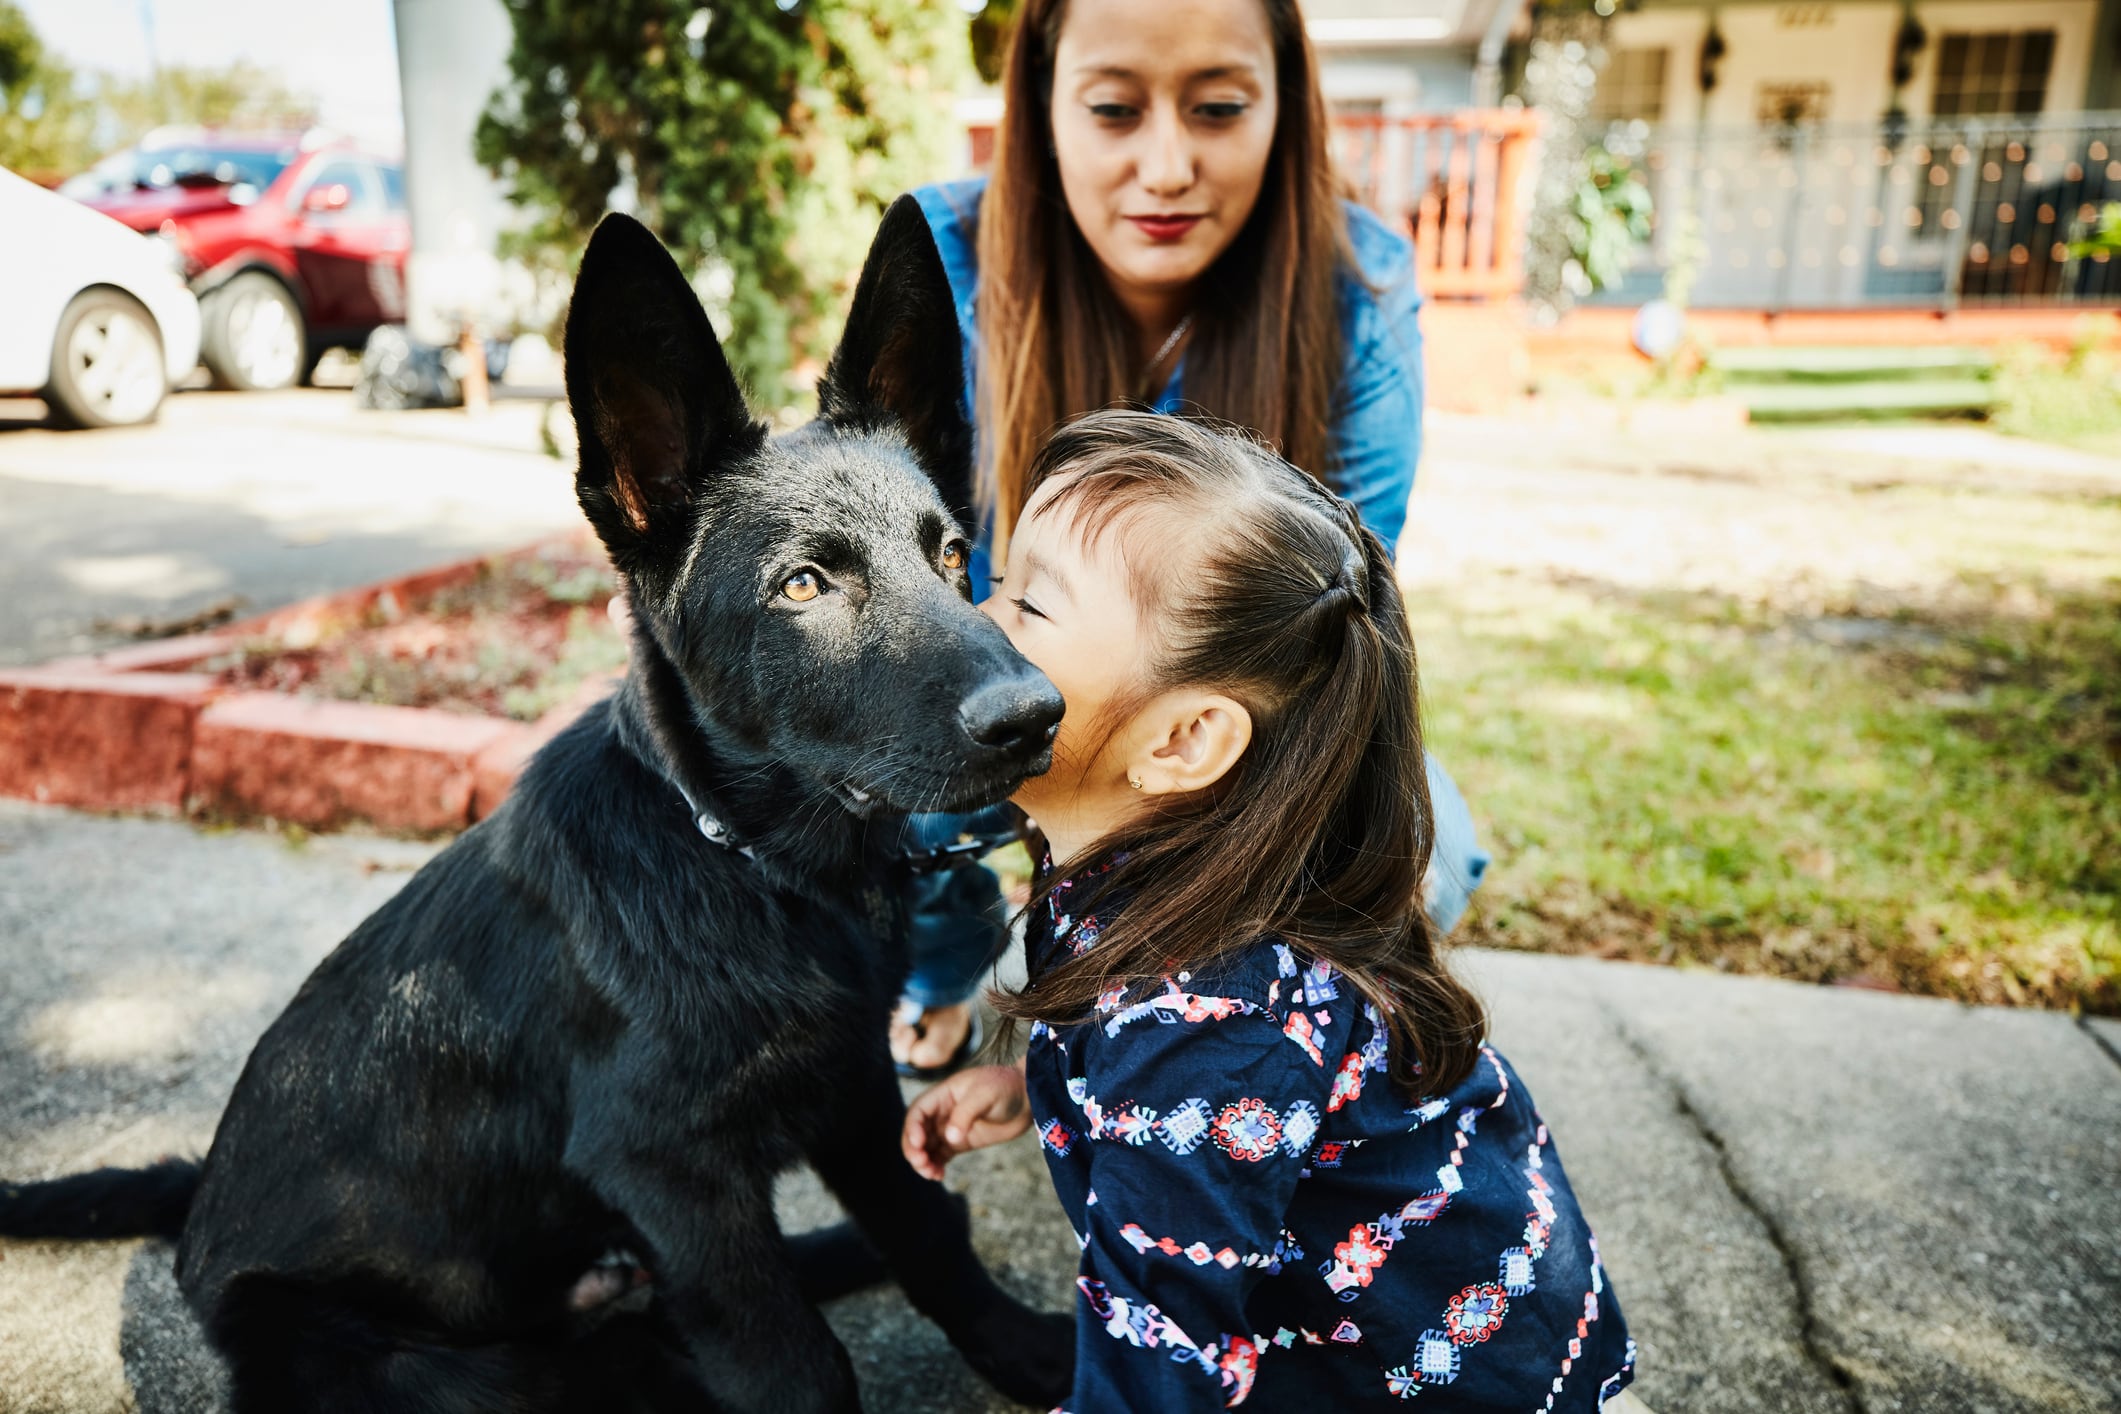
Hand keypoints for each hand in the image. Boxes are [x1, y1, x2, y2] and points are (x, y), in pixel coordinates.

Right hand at [901, 1063, 1029, 1180]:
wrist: (1027, 1098)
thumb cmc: (1006, 1087)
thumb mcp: (985, 1094)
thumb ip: (965, 1115)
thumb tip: (949, 1138)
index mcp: (943, 1095)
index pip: (918, 1112)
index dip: (912, 1128)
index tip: (919, 1143)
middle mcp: (942, 1112)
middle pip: (916, 1132)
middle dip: (913, 1149)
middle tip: (921, 1163)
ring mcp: (950, 1128)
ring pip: (926, 1147)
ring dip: (922, 1161)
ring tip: (932, 1174)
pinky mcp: (960, 1142)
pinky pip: (940, 1156)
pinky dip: (935, 1166)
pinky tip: (939, 1175)